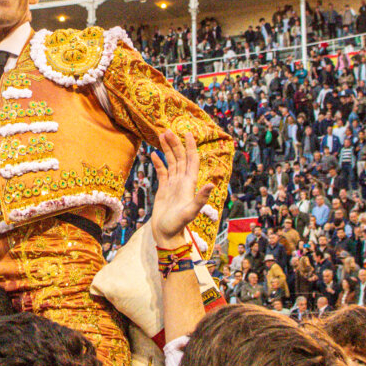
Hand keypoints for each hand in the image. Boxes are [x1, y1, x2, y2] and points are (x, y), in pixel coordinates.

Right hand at [151, 130, 212, 250]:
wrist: (166, 234)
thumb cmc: (179, 225)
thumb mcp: (191, 211)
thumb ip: (201, 198)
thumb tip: (212, 184)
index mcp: (190, 183)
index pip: (192, 160)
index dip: (190, 146)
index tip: (188, 132)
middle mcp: (183, 181)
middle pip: (180, 157)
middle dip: (175, 143)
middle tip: (166, 130)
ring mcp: (173, 184)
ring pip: (171, 162)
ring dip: (167, 149)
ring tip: (160, 136)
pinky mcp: (164, 189)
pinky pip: (162, 172)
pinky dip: (158, 162)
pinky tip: (153, 154)